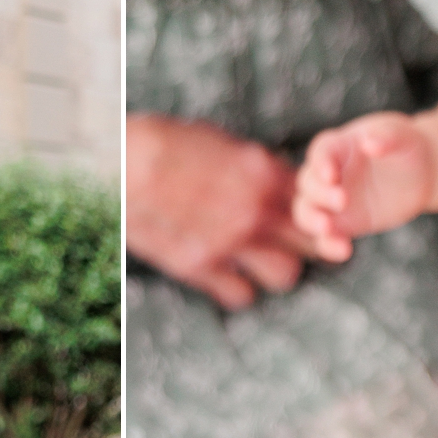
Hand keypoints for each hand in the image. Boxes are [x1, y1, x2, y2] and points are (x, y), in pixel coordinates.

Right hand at [126, 115, 314, 308]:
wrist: (120, 163)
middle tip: (285, 240)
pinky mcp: (199, 267)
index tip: (302, 212)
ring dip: (275, 269)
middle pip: (314, 241)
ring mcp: (229, 242)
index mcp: (263, 172)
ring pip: (286, 275)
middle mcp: (255, 210)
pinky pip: (242, 295)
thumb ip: (253, 166)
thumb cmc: (165, 143)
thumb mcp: (220, 142)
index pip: (318, 201)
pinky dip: (238, 290)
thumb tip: (271, 179)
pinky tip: (225, 276)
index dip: (316, 209)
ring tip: (256, 261)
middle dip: (306, 242)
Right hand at [292, 112, 436, 261]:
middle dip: (320, 194)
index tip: (332, 176)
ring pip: (306, 211)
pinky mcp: (342, 223)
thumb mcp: (404, 137)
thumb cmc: (408, 148)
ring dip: (312, 221)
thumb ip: (388, 136)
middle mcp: (328, 173)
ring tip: (328, 229)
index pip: (321, 151)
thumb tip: (369, 142)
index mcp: (339, 145)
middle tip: (343, 201)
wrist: (420, 175)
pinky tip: (345, 251)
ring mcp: (331, 200)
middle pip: (308, 183)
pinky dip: (329, 245)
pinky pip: (325, 237)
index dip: (321, 163)